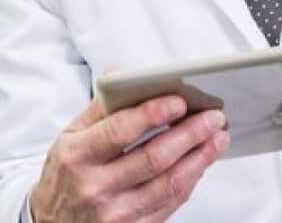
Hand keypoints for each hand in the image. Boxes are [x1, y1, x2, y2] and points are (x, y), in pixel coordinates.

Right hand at [30, 95, 229, 222]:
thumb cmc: (64, 175)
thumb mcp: (69, 137)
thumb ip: (98, 107)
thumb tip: (121, 73)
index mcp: (77, 155)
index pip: (120, 130)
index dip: (153, 114)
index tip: (179, 101)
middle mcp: (95, 186)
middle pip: (153, 158)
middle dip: (190, 134)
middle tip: (213, 117)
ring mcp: (115, 214)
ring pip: (168, 184)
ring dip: (199, 158)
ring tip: (217, 138)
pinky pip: (169, 205)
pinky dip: (189, 181)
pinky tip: (200, 163)